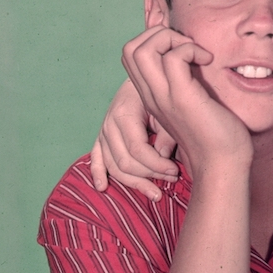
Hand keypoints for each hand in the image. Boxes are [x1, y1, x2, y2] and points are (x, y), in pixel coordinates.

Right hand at [90, 78, 178, 199]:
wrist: (143, 78)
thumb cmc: (159, 93)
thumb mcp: (166, 108)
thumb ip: (166, 133)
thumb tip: (163, 159)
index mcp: (124, 114)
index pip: (137, 150)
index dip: (157, 166)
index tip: (175, 172)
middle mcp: (109, 125)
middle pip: (124, 162)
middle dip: (150, 175)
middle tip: (172, 180)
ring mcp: (103, 132)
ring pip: (113, 166)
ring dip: (134, 183)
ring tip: (155, 194)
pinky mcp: (101, 137)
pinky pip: (96, 159)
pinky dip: (98, 173)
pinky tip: (103, 187)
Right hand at [120, 24, 251, 175]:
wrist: (223, 165)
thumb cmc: (216, 134)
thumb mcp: (194, 102)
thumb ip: (187, 81)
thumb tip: (197, 56)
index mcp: (152, 96)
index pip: (131, 55)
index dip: (153, 39)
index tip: (183, 47)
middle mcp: (151, 96)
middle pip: (129, 48)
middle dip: (158, 33)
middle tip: (187, 46)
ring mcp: (163, 97)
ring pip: (141, 49)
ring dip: (171, 39)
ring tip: (195, 52)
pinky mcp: (181, 98)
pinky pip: (173, 58)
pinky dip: (190, 49)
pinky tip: (207, 61)